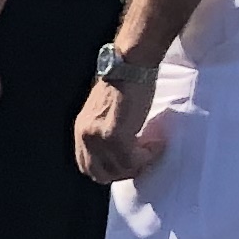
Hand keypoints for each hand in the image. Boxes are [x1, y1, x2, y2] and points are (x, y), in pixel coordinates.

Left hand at [73, 68, 165, 183]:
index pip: (88, 167)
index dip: (111, 170)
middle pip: (101, 175)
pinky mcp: (114, 135)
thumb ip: (106, 132)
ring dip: (141, 162)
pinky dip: (148, 156)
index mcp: (81, 130)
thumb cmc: (125, 83)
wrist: (130, 64)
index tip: (131, 161)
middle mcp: (85, 136)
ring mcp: (98, 137)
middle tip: (144, 158)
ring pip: (121, 169)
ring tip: (153, 145)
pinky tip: (157, 142)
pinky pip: (133, 160)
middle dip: (125, 171)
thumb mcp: (106, 112)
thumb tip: (122, 152)